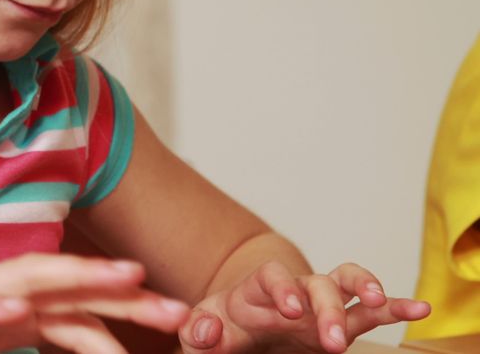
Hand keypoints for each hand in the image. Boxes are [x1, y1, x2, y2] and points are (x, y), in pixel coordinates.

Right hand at [0, 253, 191, 353]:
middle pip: (69, 289)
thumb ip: (2, 340)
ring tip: (127, 277)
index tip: (174, 327)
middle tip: (185, 312)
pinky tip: (22, 308)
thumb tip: (37, 338)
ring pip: (29, 281)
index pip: (74, 308)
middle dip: (128, 297)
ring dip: (80, 277)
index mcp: (1, 310)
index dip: (124, 314)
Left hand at [178, 261, 430, 352]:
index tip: (291, 310)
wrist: (235, 328)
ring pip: (347, 282)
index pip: (272, 277)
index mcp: (257, 290)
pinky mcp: (340, 320)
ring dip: (367, 288)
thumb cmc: (219, 328)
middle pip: (316, 283)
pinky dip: (396, 306)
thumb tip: (204, 331)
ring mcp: (319, 302)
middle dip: (328, 308)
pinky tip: (419, 308)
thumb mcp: (203, 332)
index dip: (283, 289)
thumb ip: (199, 331)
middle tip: (332, 341)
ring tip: (382, 302)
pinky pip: (372, 309)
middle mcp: (293, 289)